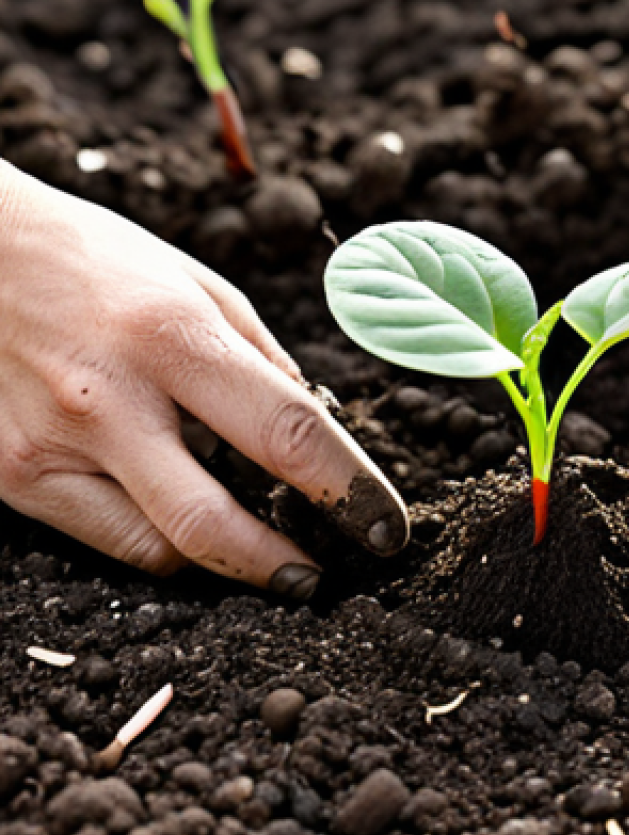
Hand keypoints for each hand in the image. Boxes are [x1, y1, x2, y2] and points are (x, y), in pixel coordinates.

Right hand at [0, 162, 407, 597]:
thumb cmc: (98, 260)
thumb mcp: (199, 285)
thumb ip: (261, 360)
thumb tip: (312, 429)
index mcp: (173, 335)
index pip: (287, 433)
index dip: (350, 490)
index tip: (385, 526)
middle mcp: (108, 398)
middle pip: (212, 522)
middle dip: (281, 564)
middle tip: (321, 575)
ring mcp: (52, 445)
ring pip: (160, 548)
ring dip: (224, 557)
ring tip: (258, 542)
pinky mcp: (14, 475)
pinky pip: (110, 539)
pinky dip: (161, 541)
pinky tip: (184, 515)